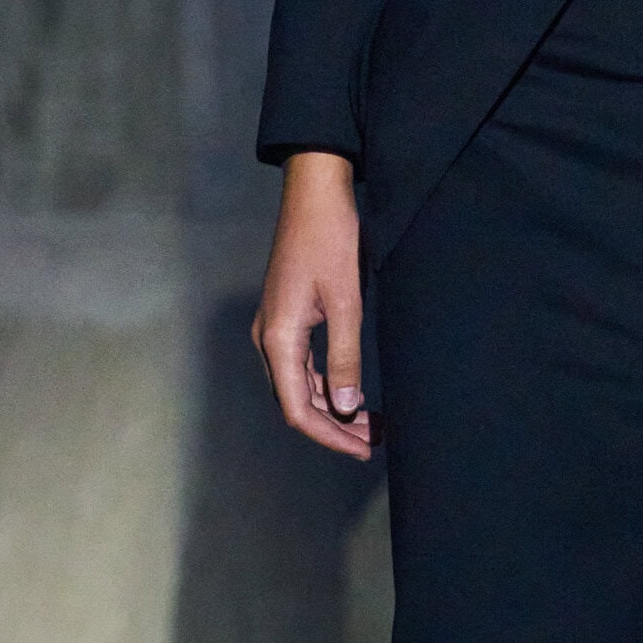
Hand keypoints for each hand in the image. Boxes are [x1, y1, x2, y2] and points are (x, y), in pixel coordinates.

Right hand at [251, 151, 373, 459]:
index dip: (329, 435)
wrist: (314, 192)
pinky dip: (325, 384)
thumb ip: (345, 355)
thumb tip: (346, 405)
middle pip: (296, 402)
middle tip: (373, 440)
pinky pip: (301, 365)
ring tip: (368, 424)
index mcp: (279, 339)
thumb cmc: (330, 239)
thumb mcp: (346, 299)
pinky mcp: (287, 316)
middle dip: (334, 426)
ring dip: (331, 407)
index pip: (298, 409)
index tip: (360, 450)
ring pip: (298, 386)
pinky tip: (349, 392)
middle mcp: (269, 339)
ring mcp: (275, 328)